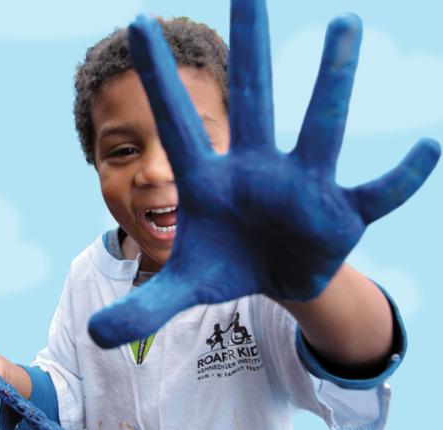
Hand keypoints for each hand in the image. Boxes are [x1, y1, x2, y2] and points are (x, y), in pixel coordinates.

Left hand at [88, 0, 439, 347]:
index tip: (135, 21)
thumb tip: (95, 336)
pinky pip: (378, 193)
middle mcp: (257, 169)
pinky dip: (404, 177)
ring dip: (332, 83)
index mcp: (209, 179)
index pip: (179, 122)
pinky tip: (427, 148)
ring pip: (321, 128)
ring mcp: (302, 186)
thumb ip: (143, 303)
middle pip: (253, 97)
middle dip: (249, 44)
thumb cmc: (225, 265)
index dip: (157, 78)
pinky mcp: (340, 214)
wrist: (272, 277)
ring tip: (344, 25)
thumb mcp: (182, 286)